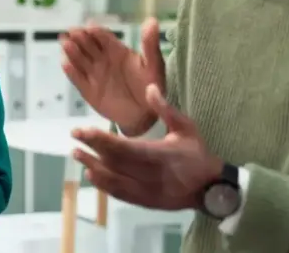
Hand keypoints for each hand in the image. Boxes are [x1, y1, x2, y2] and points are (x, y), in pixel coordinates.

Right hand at [61, 18, 164, 133]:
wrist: (145, 114)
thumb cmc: (151, 86)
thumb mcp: (154, 64)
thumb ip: (150, 44)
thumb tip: (152, 20)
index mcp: (117, 50)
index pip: (103, 37)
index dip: (96, 31)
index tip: (90, 26)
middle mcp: (102, 59)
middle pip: (87, 45)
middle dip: (79, 38)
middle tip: (72, 32)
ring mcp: (93, 74)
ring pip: (79, 59)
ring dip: (71, 51)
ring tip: (65, 43)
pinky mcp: (87, 89)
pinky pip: (77, 78)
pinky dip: (71, 71)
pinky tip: (65, 63)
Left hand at [71, 84, 221, 209]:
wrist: (214, 189)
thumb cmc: (198, 154)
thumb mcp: (187, 127)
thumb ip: (166, 109)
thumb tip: (149, 87)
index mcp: (162, 154)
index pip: (125, 147)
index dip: (102, 140)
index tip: (83, 130)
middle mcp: (153, 175)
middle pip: (116, 163)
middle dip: (93, 149)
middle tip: (75, 137)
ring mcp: (149, 191)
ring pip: (116, 180)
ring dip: (94, 167)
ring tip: (77, 154)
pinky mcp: (147, 203)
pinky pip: (122, 195)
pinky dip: (105, 186)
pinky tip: (92, 175)